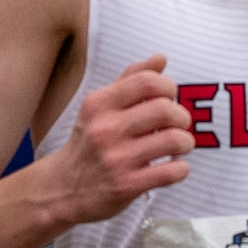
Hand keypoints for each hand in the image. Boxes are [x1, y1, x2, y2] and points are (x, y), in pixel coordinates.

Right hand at [48, 54, 192, 225]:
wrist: (62, 189)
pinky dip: (181, 168)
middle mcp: (106, 129)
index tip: (169, 98)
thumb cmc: (88, 144)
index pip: (147, 82)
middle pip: (165, 110)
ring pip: (173, 140)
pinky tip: (174, 166)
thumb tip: (161, 58)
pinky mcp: (127, 185)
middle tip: (179, 124)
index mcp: (100, 104)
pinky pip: (171, 172)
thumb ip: (130, 80)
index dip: (168, 87)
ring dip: (185, 142)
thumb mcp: (99, 108)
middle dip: (182, 116)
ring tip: (180, 145)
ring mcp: (117, 159)